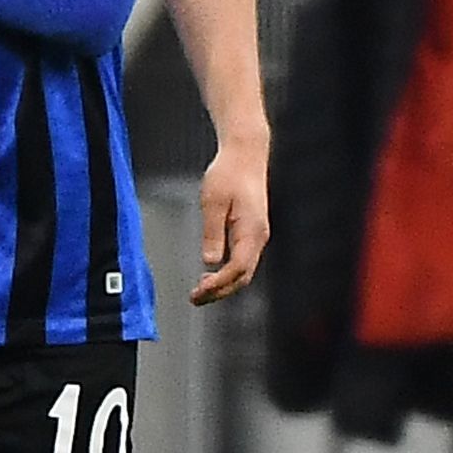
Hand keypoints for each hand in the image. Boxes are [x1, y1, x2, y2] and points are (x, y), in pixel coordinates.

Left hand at [190, 137, 268, 305]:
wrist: (245, 154)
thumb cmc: (228, 173)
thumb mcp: (214, 201)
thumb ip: (212, 232)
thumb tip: (210, 262)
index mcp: (251, 230)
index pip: (237, 268)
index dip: (219, 283)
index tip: (199, 290)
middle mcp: (258, 237)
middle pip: (243, 276)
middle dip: (220, 292)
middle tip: (195, 299)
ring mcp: (256, 235)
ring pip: (243, 271)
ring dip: (223, 285)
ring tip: (199, 293)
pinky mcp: (251, 232)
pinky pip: (242, 261)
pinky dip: (227, 274)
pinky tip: (210, 275)